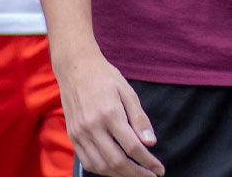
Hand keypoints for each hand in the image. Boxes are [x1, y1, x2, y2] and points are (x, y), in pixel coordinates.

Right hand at [55, 47, 162, 176]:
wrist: (75, 67)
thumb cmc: (104, 77)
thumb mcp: (128, 92)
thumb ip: (139, 119)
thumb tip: (151, 143)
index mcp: (110, 113)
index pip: (132, 147)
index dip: (148, 162)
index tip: (159, 169)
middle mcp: (92, 125)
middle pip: (117, 161)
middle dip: (137, 174)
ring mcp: (80, 132)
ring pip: (101, 166)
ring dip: (120, 175)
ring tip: (135, 174)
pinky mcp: (72, 135)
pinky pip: (87, 161)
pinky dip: (103, 170)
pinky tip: (115, 169)